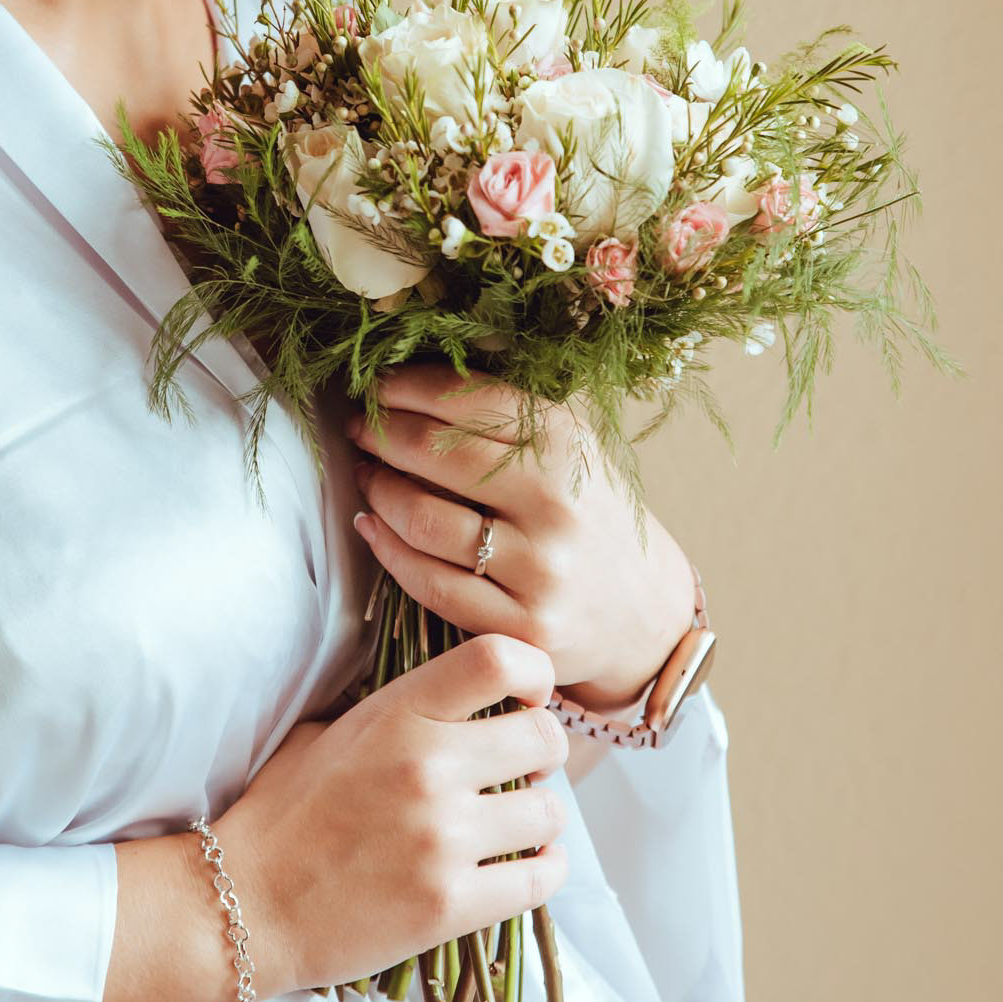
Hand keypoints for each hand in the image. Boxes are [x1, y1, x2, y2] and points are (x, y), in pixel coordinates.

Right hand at [214, 633, 570, 996]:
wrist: (246, 903)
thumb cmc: (284, 812)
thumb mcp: (329, 730)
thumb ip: (396, 710)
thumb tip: (460, 699)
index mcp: (398, 714)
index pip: (499, 661)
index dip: (532, 673)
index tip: (527, 695)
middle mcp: (429, 768)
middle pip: (544, 737)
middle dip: (542, 750)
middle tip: (522, 767)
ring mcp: (443, 839)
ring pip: (550, 813)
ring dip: (540, 817)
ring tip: (515, 822)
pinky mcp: (451, 905)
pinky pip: (540, 879)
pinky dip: (543, 870)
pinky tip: (526, 865)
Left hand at [346, 362, 694, 714]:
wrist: (642, 609)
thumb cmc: (589, 511)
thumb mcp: (570, 445)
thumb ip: (505, 410)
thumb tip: (410, 374)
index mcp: (568, 443)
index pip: (468, 399)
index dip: (407, 387)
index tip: (375, 385)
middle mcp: (556, 504)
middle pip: (436, 455)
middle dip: (382, 434)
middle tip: (360, 428)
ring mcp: (539, 571)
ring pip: (423, 522)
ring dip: (378, 491)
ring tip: (367, 474)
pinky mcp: (520, 627)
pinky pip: (430, 584)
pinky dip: (387, 549)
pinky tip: (373, 525)